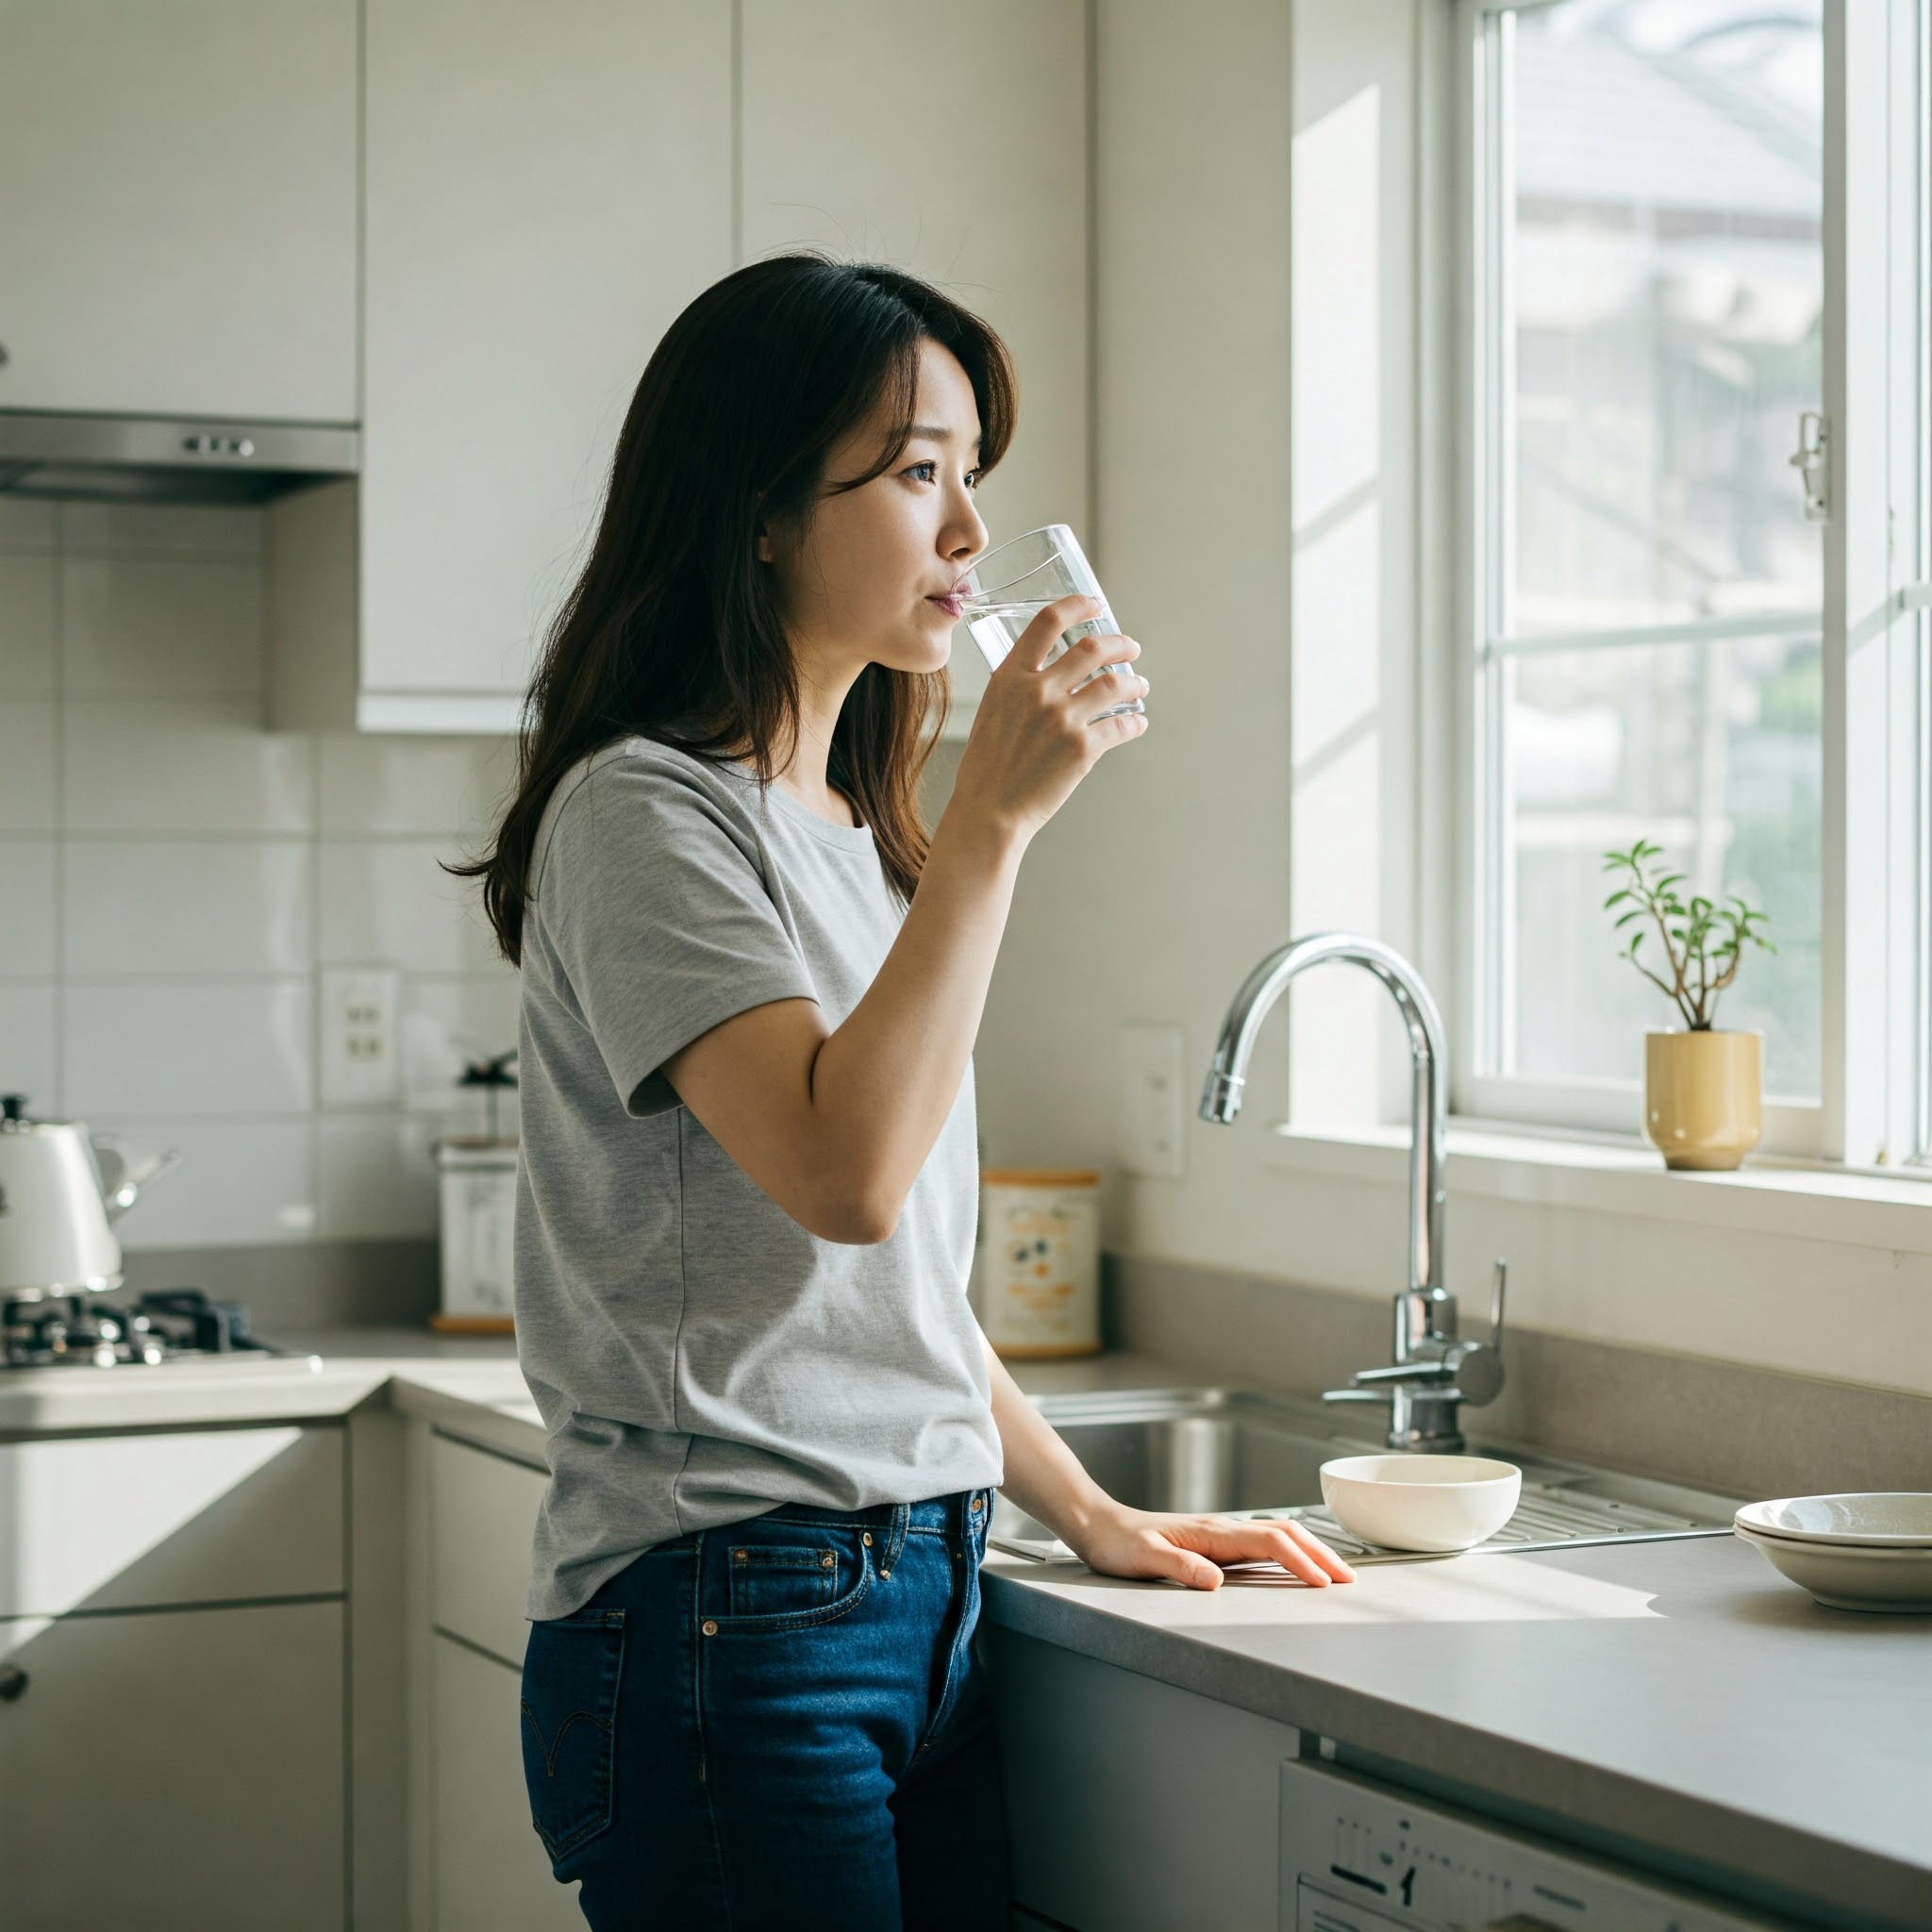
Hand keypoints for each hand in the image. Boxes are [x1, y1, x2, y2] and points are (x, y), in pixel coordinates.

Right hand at [948, 593, 1149, 842]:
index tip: (1095, 605)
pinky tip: (1137, 723)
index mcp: (1009, 678)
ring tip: (1140, 685)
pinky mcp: (1082, 748)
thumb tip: (1049, 676)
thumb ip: (1017, 689)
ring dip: (1135, 681)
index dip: (1077, 606)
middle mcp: (1037, 691)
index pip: (1047, 623)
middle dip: (1120, 644)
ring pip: (1115, 683)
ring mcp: (1061, 719)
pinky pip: (1122, 725)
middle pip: (1092, 647)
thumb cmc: (986, 770)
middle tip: (1131, 649)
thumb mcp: (991, 714)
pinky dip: (1135, 722)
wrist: (989, 812)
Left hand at [1066, 1501, 1357, 1590]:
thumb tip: (1216, 1580)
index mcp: (1212, 1533)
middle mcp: (1222, 1529)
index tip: (1323, 1583)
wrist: (1099, 1525)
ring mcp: (1220, 1534)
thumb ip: (1179, 1568)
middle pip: (1285, 1533)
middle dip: (1320, 1553)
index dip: (1300, 1561)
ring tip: (1334, 1573)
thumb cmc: (1118, 1544)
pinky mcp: (1215, 1543)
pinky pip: (1263, 1543)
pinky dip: (1290, 1552)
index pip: (1269, 1542)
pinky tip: (1295, 1566)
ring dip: (1310, 1550)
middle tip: (1349, 1579)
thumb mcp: (1144, 1559)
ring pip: (1278, 1534)